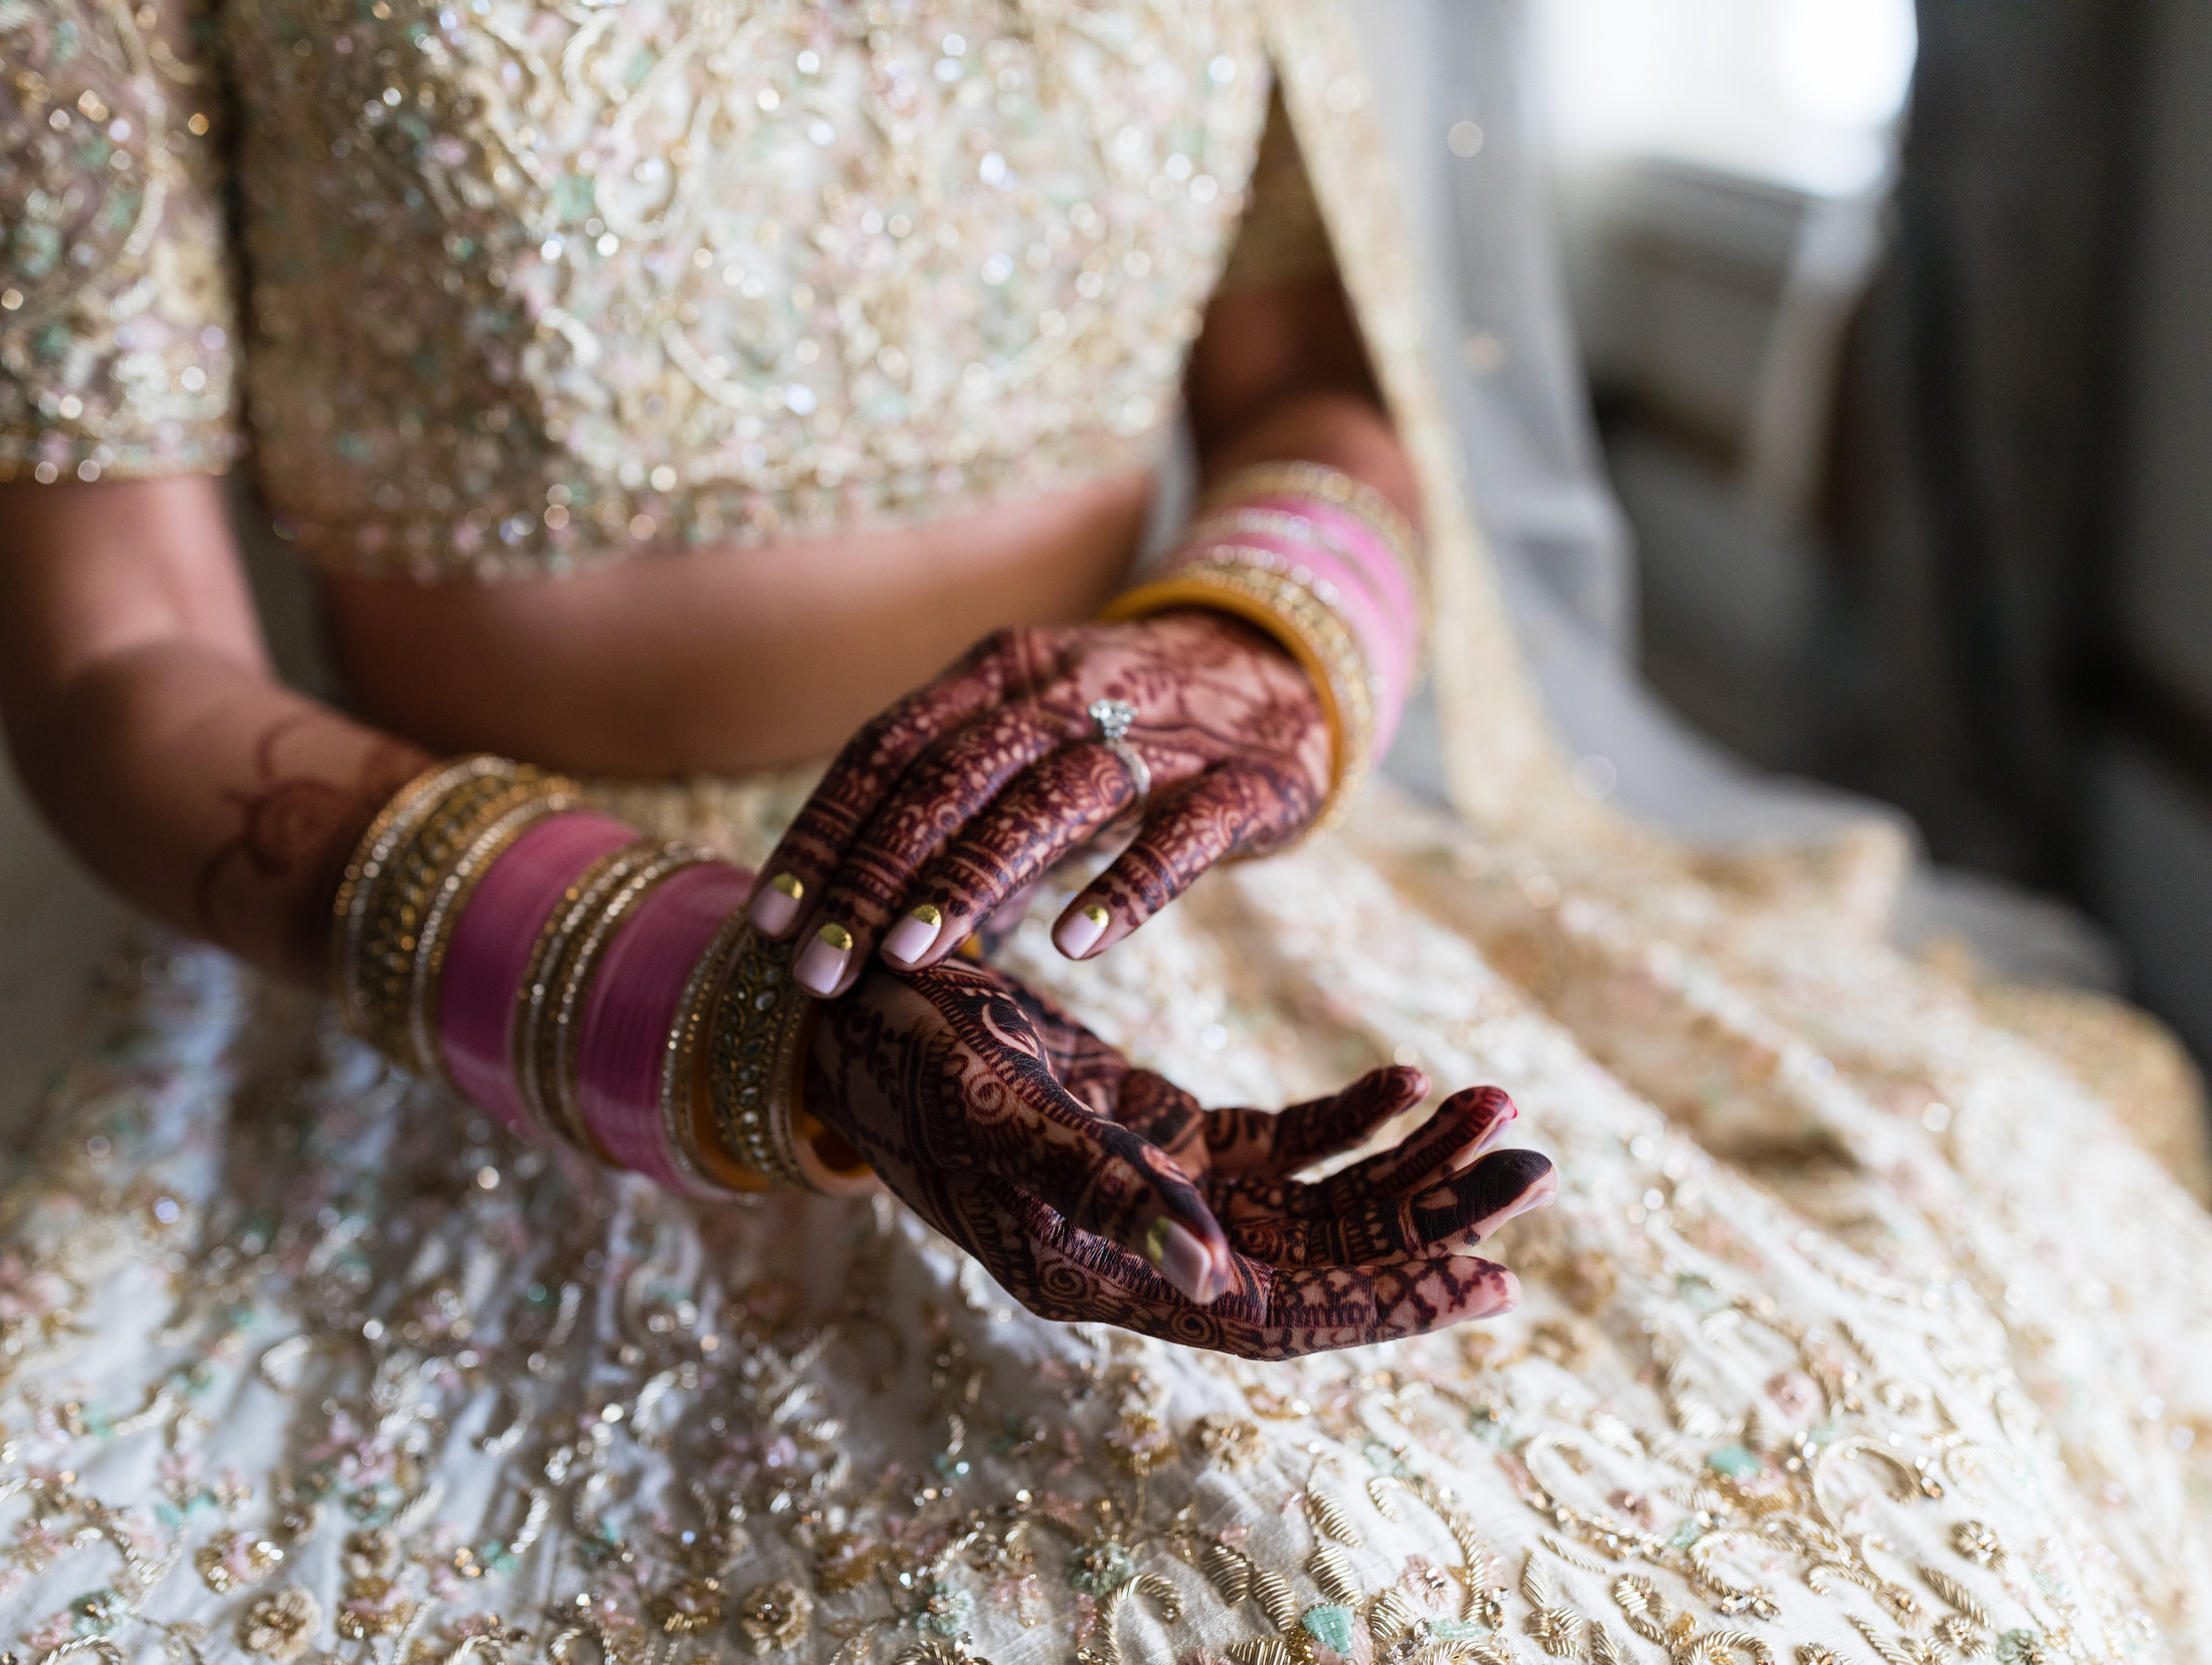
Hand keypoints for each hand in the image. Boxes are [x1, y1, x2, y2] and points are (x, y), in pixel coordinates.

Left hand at [750, 615, 1329, 996]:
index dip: (825, 833)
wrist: (1288, 662)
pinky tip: (1074, 944)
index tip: (771, 921)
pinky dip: (1126, 886)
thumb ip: (952, 816)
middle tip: (819, 971)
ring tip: (909, 955)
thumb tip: (860, 928)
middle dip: (873, 874)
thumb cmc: (1127, 729)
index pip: (889, 748)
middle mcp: (1067, 691)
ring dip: (971, 877)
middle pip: (950, 777)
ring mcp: (1160, 734)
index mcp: (999, 675)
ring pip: (1048, 798)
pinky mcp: (1245, 783)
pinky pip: (1179, 836)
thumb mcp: (1028, 742)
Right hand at [804, 957, 1554, 1359]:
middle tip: (1535, 1174)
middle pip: (1316, 1258)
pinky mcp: (1164, 1136)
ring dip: (1406, 1163)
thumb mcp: (1001, 1113)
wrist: (852, 1013)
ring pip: (1312, 1200)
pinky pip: (1278, 1146)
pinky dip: (1347, 1117)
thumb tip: (1219, 1275)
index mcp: (1103, 1274)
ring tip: (1500, 1114)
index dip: (1377, 1302)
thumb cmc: (909, 1062)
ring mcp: (1161, 1193)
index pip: (1271, 1315)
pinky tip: (1406, 1081)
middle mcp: (1146, 1251)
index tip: (1487, 1280)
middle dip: (1427, 1219)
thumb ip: (1106, 1189)